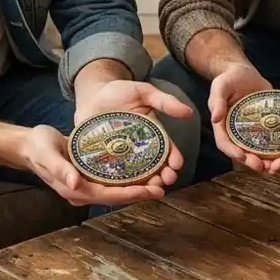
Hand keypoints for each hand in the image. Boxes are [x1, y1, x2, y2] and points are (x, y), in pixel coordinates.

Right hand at [20, 123, 176, 208]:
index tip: (150, 190)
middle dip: (139, 192)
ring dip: (136, 187)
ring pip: (115, 189)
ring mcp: (85, 185)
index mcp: (73, 189)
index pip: (107, 195)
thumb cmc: (38, 146)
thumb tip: (75, 184)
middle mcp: (82, 191)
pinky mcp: (88, 176)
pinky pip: (111, 180)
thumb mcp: (47, 153)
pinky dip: (127, 177)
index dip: (130, 194)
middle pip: (115, 195)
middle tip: (162, 187)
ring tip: (158, 180)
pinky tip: (142, 170)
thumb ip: (60, 169)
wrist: (30, 144)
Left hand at [70, 78, 194, 196]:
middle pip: (154, 166)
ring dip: (146, 183)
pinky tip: (127, 189)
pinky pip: (114, 174)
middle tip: (166, 180)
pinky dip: (121, 183)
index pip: (166, 149)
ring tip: (151, 188)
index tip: (177, 165)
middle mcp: (138, 148)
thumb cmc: (118, 91)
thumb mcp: (144, 92)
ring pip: (137, 174)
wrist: (91, 94)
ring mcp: (121, 155)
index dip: (173, 157)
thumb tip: (188, 112)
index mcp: (151, 133)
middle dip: (163, 175)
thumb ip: (164, 101)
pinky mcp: (104, 159)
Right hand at [208, 62, 274, 170]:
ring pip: (256, 151)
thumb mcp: (221, 85)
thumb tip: (215, 118)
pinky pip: (269, 141)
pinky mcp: (264, 126)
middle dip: (251, 161)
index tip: (242, 156)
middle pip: (241, 152)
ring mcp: (250, 131)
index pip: (224, 143)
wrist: (245, 72)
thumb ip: (217, 100)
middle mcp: (236, 132)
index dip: (232, 152)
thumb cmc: (230, 78)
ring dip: (265, 160)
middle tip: (263, 167)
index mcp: (222, 125)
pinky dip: (276, 149)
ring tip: (276, 166)